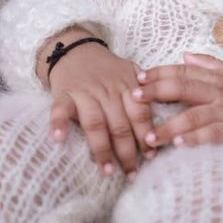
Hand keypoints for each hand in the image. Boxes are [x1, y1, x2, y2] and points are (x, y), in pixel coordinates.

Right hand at [37, 30, 153, 178]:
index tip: (151, 157)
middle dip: (127, 152)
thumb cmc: (106, 68)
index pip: (140, 113)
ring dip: (101, 148)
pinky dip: (59, 123)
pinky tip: (59, 139)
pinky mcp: (63, 93)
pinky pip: (60, 109)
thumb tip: (163, 124)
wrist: (76, 49)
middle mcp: (108, 90)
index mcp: (127, 85)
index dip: (146, 136)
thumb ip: (144, 93)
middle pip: (120, 124)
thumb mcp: (129, 72)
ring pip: (95, 122)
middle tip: (131, 173)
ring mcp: (85, 92)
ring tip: (107, 170)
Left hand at [132, 53, 222, 149]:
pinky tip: (180, 145)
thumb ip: (207, 64)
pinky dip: (197, 139)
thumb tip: (184, 56)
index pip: (181, 72)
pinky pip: (214, 134)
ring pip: (194, 116)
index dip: (159, 73)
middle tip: (133, 98)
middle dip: (156, 92)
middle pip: (183, 88)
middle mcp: (217, 91)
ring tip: (150, 136)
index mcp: (214, 77)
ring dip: (171, 126)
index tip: (138, 77)